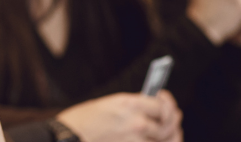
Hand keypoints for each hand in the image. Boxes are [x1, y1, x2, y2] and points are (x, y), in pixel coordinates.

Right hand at [55, 91, 181, 141]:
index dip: (168, 104)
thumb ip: (133, 106)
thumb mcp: (109, 105)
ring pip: (165, 140)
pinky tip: (157, 141)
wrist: (66, 138)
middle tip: (174, 120)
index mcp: (129, 104)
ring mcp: (134, 141)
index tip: (166, 103)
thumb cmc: (84, 121)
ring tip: (168, 134)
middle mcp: (136, 123)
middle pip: (168, 124)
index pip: (162, 105)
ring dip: (170, 137)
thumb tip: (154, 111)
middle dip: (173, 122)